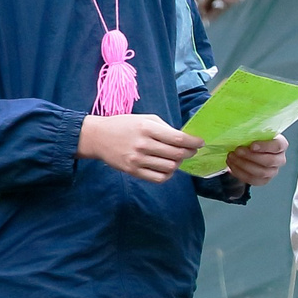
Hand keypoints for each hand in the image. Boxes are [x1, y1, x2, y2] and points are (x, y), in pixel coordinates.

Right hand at [78, 113, 199, 182]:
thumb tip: (185, 138)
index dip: (193, 142)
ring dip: (178, 163)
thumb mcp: (145, 119)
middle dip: (189, 152)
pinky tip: (167, 167)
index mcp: (147, 128)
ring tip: (176, 157)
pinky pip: (158, 178)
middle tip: (191, 150)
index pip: (177, 138)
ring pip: (170, 167)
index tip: (200, 142)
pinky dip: (168, 174)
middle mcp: (143, 145)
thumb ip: (165, 128)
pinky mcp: (133, 171)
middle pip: (177, 154)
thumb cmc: (124, 125)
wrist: (97, 137)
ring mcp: (137, 160)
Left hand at [223, 135, 288, 186]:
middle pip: (269, 161)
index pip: (277, 146)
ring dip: (243, 165)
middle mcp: (280, 159)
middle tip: (237, 151)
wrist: (251, 151)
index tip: (252, 145)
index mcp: (281, 145)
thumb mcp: (255, 133)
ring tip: (231, 157)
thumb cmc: (254, 139)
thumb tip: (239, 129)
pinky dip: (240, 173)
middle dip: (250, 157)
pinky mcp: (263, 180)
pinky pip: (252, 180)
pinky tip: (232, 166)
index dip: (265, 146)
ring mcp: (272, 171)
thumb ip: (252, 132)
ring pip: (260, 172)